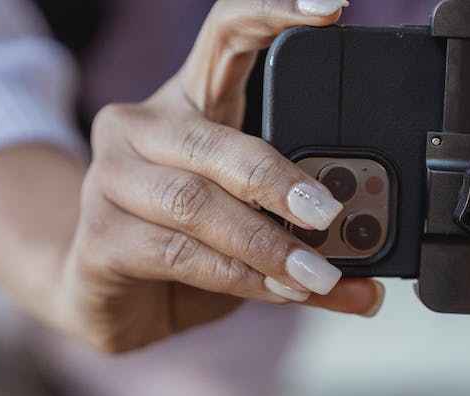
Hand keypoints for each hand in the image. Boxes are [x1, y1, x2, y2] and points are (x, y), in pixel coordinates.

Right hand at [58, 0, 379, 351]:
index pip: (227, 30)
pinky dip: (236, 277)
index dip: (272, 11)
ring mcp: (109, 177)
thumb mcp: (254, 233)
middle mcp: (141, 126)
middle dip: (279, 179)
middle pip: (214, 139)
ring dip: (264, 244)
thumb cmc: (185, 247)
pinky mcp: (98, 236)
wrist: (106, 293)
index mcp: (190, 99)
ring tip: (315, 274)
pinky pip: (177, 253)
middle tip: (329, 212)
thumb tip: (371, 284)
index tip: (330, 6)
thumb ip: (306, 246)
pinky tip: (273, 290)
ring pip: (194, 203)